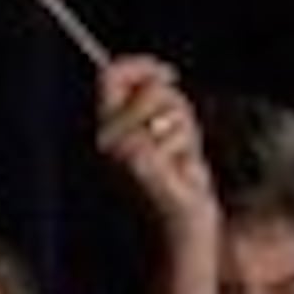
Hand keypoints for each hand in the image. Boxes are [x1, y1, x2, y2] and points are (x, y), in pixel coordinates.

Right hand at [93, 53, 217, 237]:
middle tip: (181, 137)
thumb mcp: (167, 129)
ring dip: (185, 130)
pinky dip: (186, 149)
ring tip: (180, 160)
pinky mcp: (139, 162)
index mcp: (106, 127)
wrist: (179, 227)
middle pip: (149, 88)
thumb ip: (157, 101)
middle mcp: (106, 137)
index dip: (142, 65)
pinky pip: (175, 132)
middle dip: (176, 105)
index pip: (111, 75)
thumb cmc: (175, 179)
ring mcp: (121, 150)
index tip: (169, 74)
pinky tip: (180, 172)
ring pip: (166, 108)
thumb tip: (159, 73)